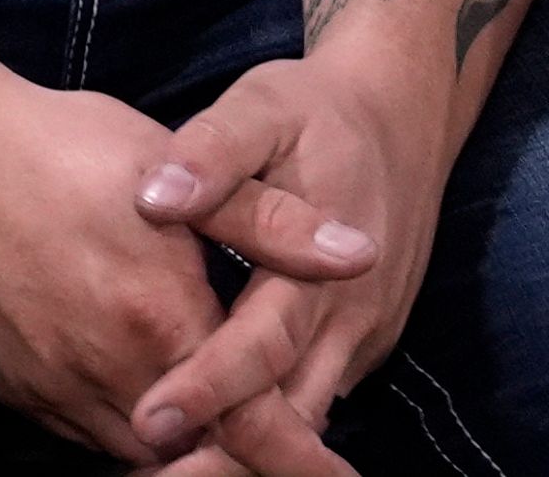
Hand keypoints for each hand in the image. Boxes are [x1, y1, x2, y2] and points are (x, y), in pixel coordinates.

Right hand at [0, 74, 373, 463]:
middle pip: (198, 453)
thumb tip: (361, 253)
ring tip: (206, 420)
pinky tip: (133, 388)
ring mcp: (51, 384)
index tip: (338, 471)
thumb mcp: (169, 165)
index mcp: (161, 321)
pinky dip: (121, 425)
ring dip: (179, 444)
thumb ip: (270, 222)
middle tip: (270, 439)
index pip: (255, 424)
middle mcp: (108, 370)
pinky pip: (82, 430)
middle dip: (237, 454)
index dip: (302, 456)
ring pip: (138, 451)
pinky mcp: (10, 383)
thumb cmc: (61, 144)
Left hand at [127, 56, 447, 475]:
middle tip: (148, 467)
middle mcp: (348, 319)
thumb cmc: (316, 111)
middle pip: (289, 410)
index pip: (261, 346)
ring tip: (164, 468)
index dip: (207, 388)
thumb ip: (212, 152)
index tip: (149, 419)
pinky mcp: (355, 342)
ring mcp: (358, 338)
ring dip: (245, 449)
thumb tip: (157, 196)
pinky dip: (264, 427)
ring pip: (303, 415)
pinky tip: (209, 440)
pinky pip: (309, 398)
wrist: (400, 117)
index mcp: (324, 268)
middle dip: (225, 448)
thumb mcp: (261, 107)